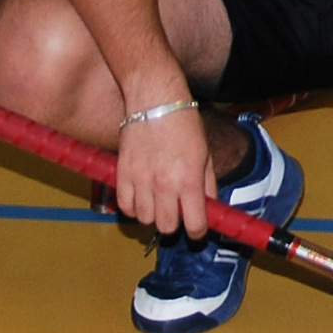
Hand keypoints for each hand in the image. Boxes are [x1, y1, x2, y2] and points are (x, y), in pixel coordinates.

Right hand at [112, 96, 224, 239]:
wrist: (155, 100)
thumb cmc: (184, 123)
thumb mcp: (205, 154)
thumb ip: (208, 184)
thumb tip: (210, 206)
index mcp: (189, 180)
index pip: (194, 224)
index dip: (198, 231)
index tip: (198, 228)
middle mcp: (164, 184)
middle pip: (166, 227)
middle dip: (174, 224)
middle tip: (176, 212)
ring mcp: (141, 180)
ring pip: (144, 219)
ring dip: (153, 215)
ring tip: (158, 201)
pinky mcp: (122, 174)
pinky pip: (125, 206)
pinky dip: (133, 206)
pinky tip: (141, 196)